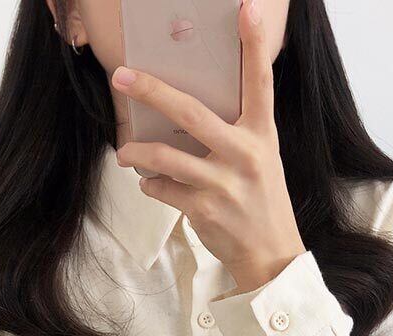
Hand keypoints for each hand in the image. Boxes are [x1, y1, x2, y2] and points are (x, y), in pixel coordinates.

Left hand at [110, 0, 305, 293]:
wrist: (271, 255)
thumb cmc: (262, 201)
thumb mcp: (262, 158)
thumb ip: (236, 132)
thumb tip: (185, 110)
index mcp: (262, 135)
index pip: (260, 82)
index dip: (253, 44)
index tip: (245, 8)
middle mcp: (244, 155)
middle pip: (190, 112)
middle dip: (151, 91)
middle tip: (121, 77)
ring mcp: (223, 184)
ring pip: (165, 156)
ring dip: (136, 152)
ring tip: (124, 153)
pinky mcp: (204, 210)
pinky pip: (163, 189)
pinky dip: (151, 185)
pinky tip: (151, 185)